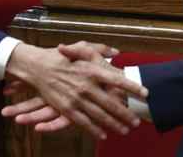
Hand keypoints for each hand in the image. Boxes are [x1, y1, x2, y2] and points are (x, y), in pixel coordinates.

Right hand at [2, 42, 146, 138]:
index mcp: (92, 70)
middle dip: (126, 114)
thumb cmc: (60, 56)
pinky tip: (104, 134)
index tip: (145, 93)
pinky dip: (95, 130)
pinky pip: (84, 123)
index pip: (117, 80)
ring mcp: (77, 99)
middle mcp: (86, 86)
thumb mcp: (80, 48)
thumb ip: (100, 49)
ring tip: (126, 130)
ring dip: (115, 124)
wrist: (37, 67)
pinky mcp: (67, 108)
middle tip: (137, 121)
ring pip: (100, 116)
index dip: (132, 87)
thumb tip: (116, 52)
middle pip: (111, 103)